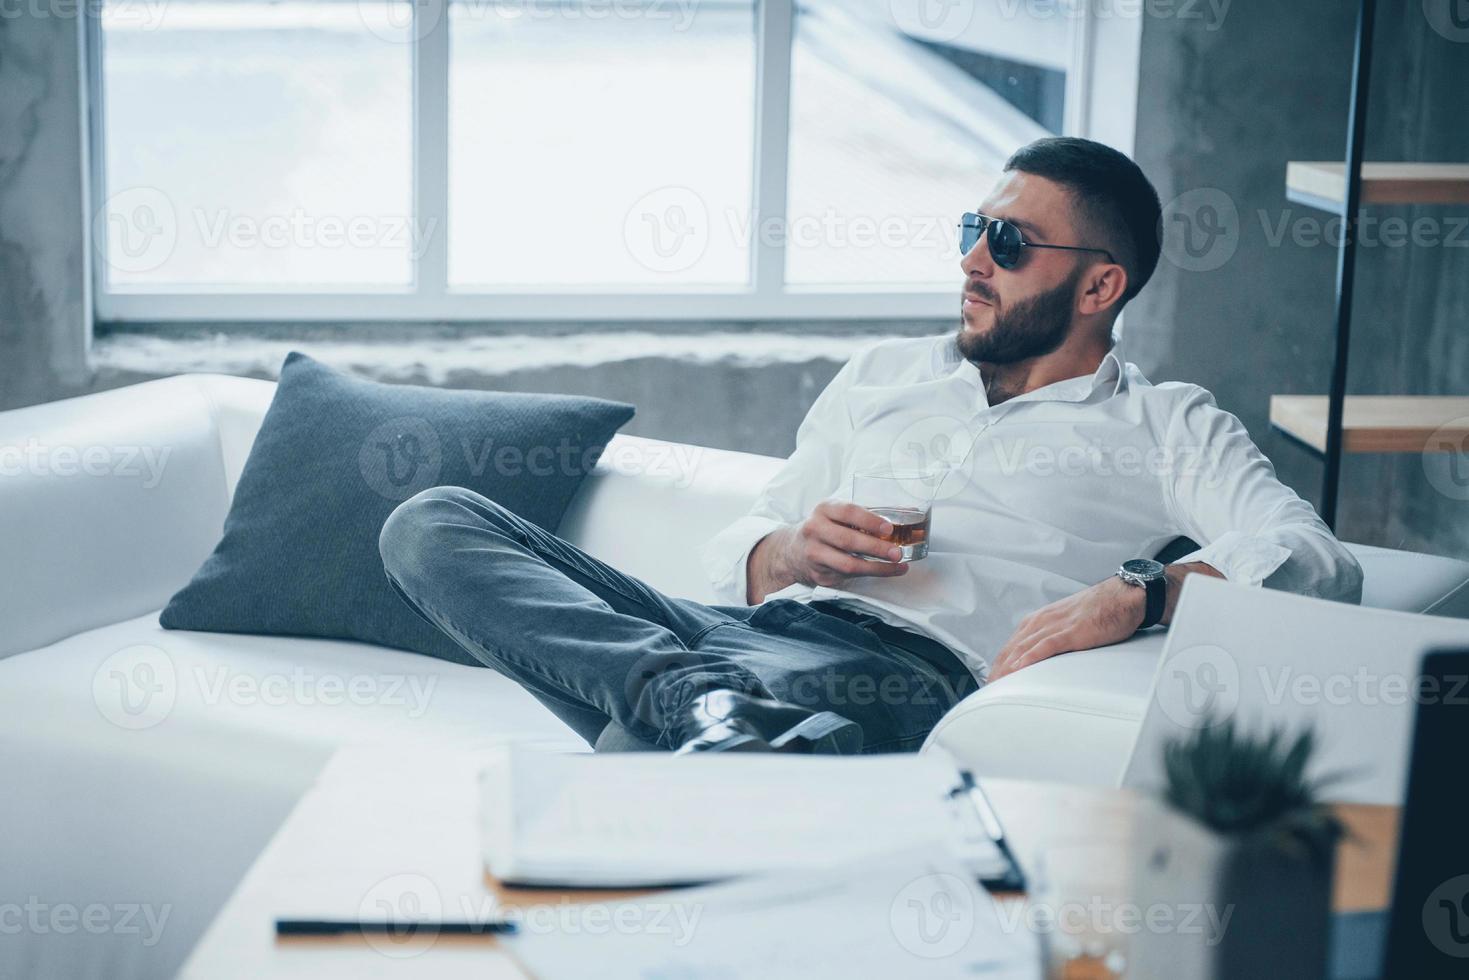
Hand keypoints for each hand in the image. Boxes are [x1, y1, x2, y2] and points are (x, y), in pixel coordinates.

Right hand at [751, 501, 908, 599]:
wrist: (794, 551)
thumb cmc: (825, 529)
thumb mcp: (836, 514)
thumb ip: (862, 515)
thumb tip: (906, 513)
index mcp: (823, 510)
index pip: (847, 512)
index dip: (870, 520)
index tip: (889, 529)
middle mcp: (815, 530)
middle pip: (848, 540)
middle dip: (876, 548)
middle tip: (898, 552)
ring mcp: (814, 554)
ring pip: (848, 564)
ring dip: (877, 567)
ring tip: (897, 565)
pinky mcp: (819, 574)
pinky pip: (848, 576)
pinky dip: (870, 574)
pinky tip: (885, 571)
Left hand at [987, 577, 1144, 682]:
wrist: (1122, 596)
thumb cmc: (1098, 611)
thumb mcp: (1066, 624)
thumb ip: (1051, 638)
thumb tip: (1042, 658)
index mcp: (1039, 620)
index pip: (1011, 646)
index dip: (998, 664)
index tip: (991, 681)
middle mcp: (1042, 621)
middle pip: (1012, 649)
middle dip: (998, 670)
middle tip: (988, 689)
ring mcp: (1056, 626)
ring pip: (1024, 648)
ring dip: (1008, 667)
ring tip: (997, 684)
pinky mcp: (1072, 632)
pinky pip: (1046, 645)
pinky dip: (1031, 657)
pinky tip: (1020, 668)